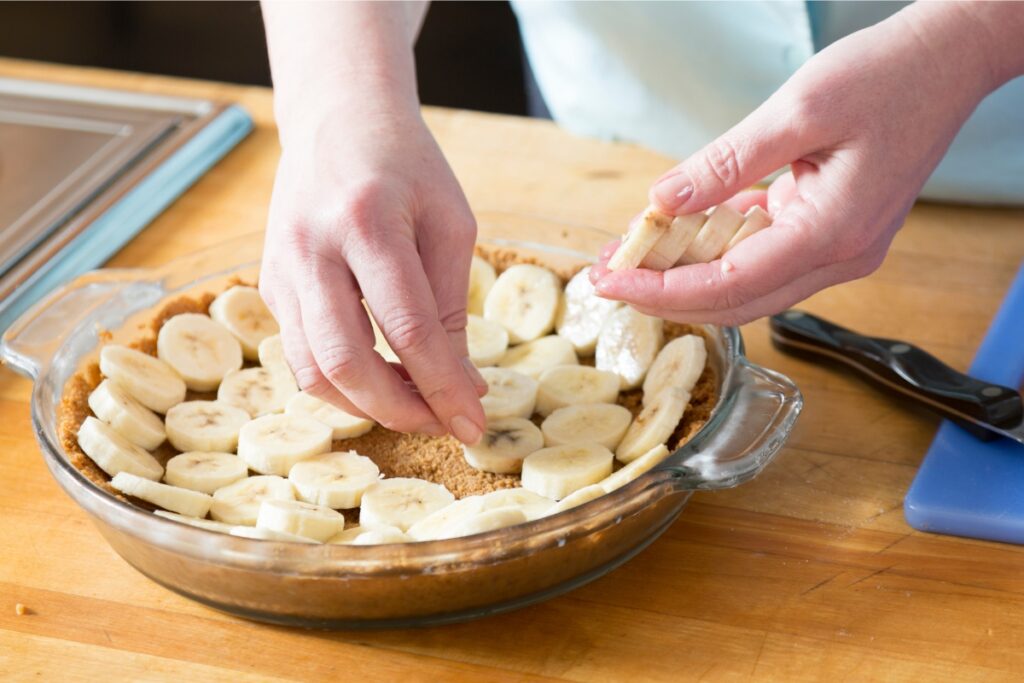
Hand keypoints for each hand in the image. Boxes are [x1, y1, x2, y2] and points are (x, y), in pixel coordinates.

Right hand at [259, 102, 486, 443]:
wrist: (337, 117)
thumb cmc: (407, 166)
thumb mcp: (449, 223)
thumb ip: (450, 306)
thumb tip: (462, 386)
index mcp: (367, 222)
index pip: (408, 329)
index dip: (443, 387)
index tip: (473, 424)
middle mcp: (312, 248)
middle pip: (345, 361)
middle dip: (398, 410)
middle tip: (441, 423)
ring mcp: (281, 268)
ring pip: (311, 370)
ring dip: (366, 405)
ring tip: (414, 404)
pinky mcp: (270, 283)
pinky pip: (301, 353)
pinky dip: (341, 382)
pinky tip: (381, 380)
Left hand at [590, 2, 1014, 325]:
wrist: (946, 62)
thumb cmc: (886, 76)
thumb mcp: (798, 110)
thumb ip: (727, 161)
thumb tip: (663, 200)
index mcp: (832, 234)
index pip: (728, 286)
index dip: (661, 290)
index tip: (609, 281)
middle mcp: (838, 257)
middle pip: (735, 301)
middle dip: (665, 293)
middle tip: (607, 275)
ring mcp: (838, 250)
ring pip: (746, 286)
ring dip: (688, 274)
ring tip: (632, 253)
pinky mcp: (831, 233)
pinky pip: (763, 256)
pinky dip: (718, 249)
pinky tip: (680, 230)